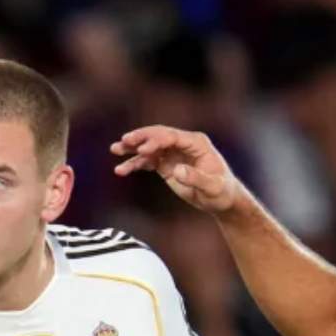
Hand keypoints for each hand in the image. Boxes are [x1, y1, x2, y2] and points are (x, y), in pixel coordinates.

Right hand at [109, 126, 246, 212]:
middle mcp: (183, 144)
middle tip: (124, 141)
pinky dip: (134, 164)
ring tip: (115, 149)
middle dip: (140, 138)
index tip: (142, 150)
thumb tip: (177, 170)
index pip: (172, 136)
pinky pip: (147, 161)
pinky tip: (120, 170)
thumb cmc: (220, 192)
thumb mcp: (212, 187)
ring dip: (132, 148)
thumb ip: (196, 178)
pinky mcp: (166, 164)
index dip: (156, 141)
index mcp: (197, 143)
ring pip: (149, 147)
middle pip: (158, 135)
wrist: (220, 199)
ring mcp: (173, 153)